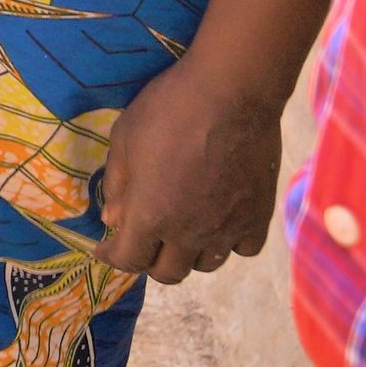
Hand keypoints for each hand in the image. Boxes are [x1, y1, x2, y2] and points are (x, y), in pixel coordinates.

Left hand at [98, 59, 283, 282]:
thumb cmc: (167, 110)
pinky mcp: (260, 218)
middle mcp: (190, 234)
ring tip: (181, 231)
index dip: (112, 257)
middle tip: (143, 240)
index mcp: (150, 216)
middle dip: (148, 260)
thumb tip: (111, 220)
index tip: (105, 249)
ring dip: (188, 254)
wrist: (231, 94)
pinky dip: (229, 244)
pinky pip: (243, 249)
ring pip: (206, 265)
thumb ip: (116, 186)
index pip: (128, 260)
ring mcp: (229, 229)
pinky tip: (220, 224)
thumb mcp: (123, 141)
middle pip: (168, 272)